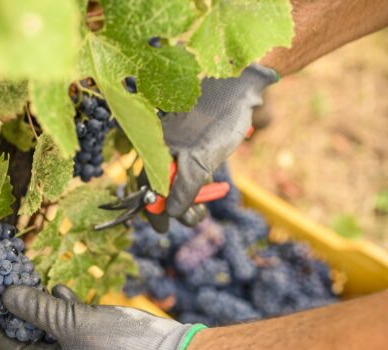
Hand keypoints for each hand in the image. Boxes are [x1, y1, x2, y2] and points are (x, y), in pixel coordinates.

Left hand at [0, 285, 198, 349]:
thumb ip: (38, 309)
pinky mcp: (104, 341)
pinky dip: (66, 307)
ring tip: (33, 284)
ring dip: (44, 307)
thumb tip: (6, 296)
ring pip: (55, 330)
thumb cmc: (119, 342)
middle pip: (35, 341)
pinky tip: (62, 289)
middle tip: (8, 291)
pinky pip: (75, 325)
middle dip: (22, 315)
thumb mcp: (73, 322)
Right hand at [151, 64, 277, 231]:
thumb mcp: (201, 158)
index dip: (153, 211)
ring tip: (206, 206)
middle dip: (178, 207)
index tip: (163, 229)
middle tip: (197, 218)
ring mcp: (180, 144)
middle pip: (163, 186)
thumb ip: (183, 187)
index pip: (146, 187)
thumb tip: (171, 212)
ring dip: (192, 197)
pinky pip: (192, 167)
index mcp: (155, 147)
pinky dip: (200, 180)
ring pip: (179, 179)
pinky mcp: (197, 141)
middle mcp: (163, 146)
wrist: (241, 82)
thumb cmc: (219, 115)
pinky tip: (214, 183)